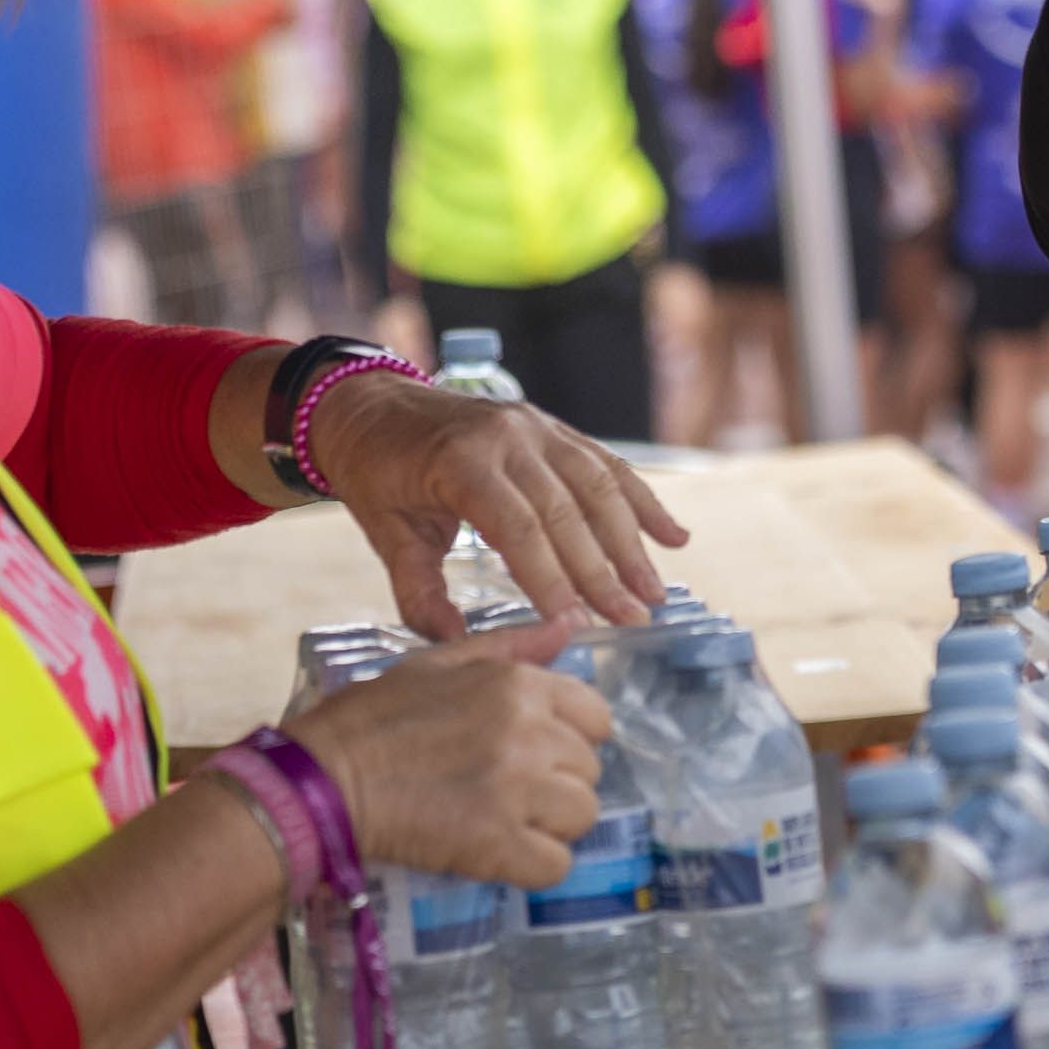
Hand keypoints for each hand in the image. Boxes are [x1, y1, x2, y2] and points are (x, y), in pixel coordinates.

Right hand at [286, 626, 607, 887]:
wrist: (323, 780)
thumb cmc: (373, 719)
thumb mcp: (439, 664)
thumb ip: (510, 647)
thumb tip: (568, 627)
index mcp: (518, 685)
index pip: (596, 717)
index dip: (571, 739)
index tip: (536, 754)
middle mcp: (529, 732)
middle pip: (589, 770)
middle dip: (555, 784)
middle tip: (504, 791)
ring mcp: (517, 790)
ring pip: (582, 816)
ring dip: (549, 826)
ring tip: (503, 822)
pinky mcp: (498, 844)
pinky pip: (556, 865)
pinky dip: (530, 867)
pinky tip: (496, 853)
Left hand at [304, 368, 688, 637]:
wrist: (375, 406)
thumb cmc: (380, 475)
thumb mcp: (386, 532)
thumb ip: (418, 590)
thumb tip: (455, 642)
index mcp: (462, 462)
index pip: (519, 528)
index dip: (551, 577)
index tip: (576, 623)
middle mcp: (509, 437)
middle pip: (568, 511)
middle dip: (603, 571)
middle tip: (631, 619)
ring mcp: (537, 426)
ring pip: (599, 486)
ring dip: (633, 542)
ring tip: (654, 593)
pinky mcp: (553, 427)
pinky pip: (606, 464)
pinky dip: (643, 501)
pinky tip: (673, 537)